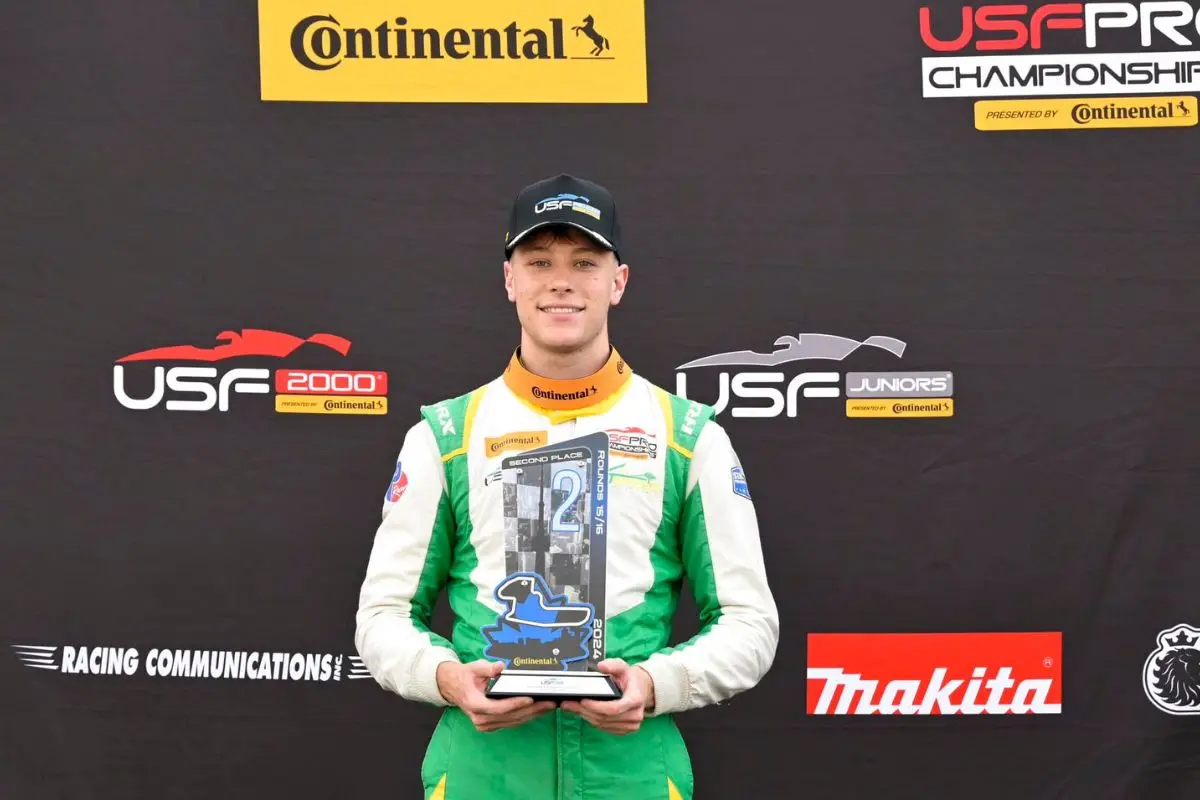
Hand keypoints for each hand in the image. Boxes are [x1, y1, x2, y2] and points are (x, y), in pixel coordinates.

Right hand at [436, 660, 556, 732]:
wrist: (453, 687)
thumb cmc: (465, 676)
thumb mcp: (473, 668)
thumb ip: (487, 668)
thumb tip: (499, 667)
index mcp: (475, 704)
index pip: (499, 707)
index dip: (516, 704)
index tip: (531, 698)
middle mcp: (480, 718)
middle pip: (510, 717)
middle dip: (531, 710)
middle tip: (549, 703)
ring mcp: (485, 724)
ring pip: (513, 722)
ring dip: (532, 715)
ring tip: (548, 706)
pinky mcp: (491, 725)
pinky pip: (511, 723)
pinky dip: (525, 717)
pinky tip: (538, 711)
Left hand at [561, 659, 654, 735]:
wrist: (642, 690)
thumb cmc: (630, 678)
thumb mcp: (623, 667)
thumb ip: (613, 665)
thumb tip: (601, 666)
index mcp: (635, 699)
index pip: (613, 708)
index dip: (596, 706)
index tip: (582, 700)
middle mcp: (635, 715)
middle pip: (605, 717)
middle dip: (584, 711)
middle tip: (568, 704)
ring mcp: (631, 725)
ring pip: (602, 724)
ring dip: (585, 716)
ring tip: (571, 707)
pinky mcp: (625, 730)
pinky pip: (604, 728)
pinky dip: (592, 720)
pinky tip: (582, 712)